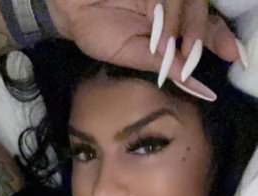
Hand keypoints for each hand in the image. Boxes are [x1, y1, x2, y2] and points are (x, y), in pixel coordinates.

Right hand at [47, 0, 244, 97]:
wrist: (71, 8)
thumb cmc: (97, 32)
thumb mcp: (131, 55)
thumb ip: (162, 64)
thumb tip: (188, 79)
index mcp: (169, 26)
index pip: (203, 28)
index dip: (219, 39)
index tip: (232, 54)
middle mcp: (171, 6)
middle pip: (202, 13)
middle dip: (199, 34)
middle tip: (187, 52)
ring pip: (191, 1)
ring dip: (180, 23)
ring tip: (161, 40)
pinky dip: (168, 7)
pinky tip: (156, 20)